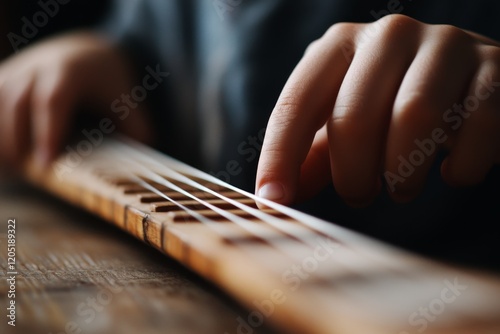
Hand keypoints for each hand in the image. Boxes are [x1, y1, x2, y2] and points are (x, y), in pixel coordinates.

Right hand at [0, 32, 152, 172]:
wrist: (88, 53)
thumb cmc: (109, 85)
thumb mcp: (129, 103)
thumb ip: (134, 131)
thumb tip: (138, 168)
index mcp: (71, 70)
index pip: (53, 99)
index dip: (48, 131)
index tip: (47, 163)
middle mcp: (38, 66)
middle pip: (17, 102)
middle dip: (19, 139)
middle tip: (31, 173)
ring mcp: (17, 69)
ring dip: (3, 137)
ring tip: (14, 170)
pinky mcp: (4, 78)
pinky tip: (6, 158)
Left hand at [256, 14, 499, 206]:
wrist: (468, 84)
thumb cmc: (392, 108)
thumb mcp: (346, 123)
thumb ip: (312, 155)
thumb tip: (274, 195)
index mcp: (341, 45)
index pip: (297, 102)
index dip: (279, 155)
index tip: (272, 200)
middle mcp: (389, 35)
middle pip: (355, 116)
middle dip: (352, 174)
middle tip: (359, 196)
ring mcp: (446, 44)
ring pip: (415, 117)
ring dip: (402, 172)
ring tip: (400, 188)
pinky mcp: (495, 68)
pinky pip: (476, 125)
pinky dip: (459, 166)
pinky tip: (449, 172)